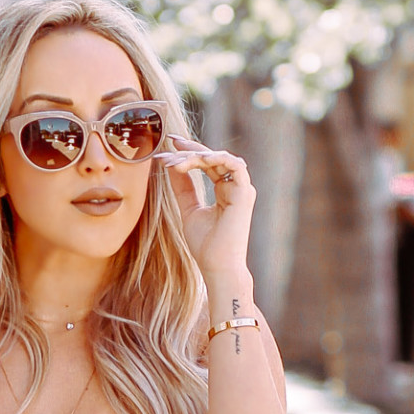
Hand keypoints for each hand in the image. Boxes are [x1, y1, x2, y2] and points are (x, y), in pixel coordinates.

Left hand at [165, 142, 254, 278]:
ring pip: (220, 158)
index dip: (189, 152)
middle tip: (168, 149)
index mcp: (224, 190)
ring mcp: (242, 188)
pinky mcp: (245, 193)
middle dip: (189, 151)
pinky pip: (235, 165)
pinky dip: (217, 158)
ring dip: (197, 156)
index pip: (207, 163)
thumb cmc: (206, 245)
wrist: (217, 266)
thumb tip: (171, 165)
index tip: (168, 146)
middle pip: (212, 157)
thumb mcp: (188, 209)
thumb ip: (183, 187)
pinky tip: (198, 160)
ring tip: (177, 162)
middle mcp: (235, 186)